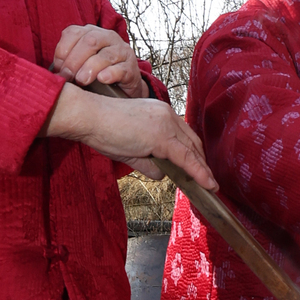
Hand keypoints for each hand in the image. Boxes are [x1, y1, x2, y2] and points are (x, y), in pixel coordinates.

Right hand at [44, 83, 216, 188]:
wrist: (88, 116)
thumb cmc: (102, 128)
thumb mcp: (130, 148)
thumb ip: (149, 161)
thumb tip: (162, 175)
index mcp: (161, 112)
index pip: (185, 135)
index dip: (195, 153)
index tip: (201, 167)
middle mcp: (168, 115)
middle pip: (193, 142)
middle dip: (202, 163)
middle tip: (208, 181)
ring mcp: (166, 125)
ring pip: (192, 152)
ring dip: (202, 171)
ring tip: (210, 187)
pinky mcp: (161, 137)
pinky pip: (186, 158)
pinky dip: (199, 173)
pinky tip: (207, 184)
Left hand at [52, 24, 147, 94]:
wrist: (123, 86)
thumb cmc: (95, 74)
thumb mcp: (80, 63)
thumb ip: (67, 62)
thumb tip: (51, 74)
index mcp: (90, 32)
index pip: (73, 34)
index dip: (62, 51)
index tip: (58, 69)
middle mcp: (106, 37)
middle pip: (89, 42)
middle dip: (74, 60)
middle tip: (68, 77)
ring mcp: (121, 51)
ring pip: (105, 54)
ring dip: (90, 68)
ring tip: (82, 80)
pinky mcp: (131, 67)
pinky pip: (120, 68)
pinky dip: (110, 73)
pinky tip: (102, 79)